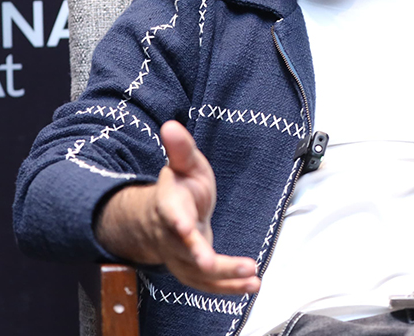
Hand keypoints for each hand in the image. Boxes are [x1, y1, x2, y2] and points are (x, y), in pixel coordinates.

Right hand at [96, 121, 260, 294]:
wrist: (161, 219)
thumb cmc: (180, 189)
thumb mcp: (184, 165)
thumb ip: (181, 149)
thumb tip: (171, 125)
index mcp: (169, 206)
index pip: (171, 214)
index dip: (178, 222)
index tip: (185, 227)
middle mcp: (172, 236)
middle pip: (184, 249)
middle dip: (200, 257)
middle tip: (213, 263)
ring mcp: (180, 257)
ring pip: (198, 272)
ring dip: (223, 277)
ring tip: (251, 277)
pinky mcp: (193, 271)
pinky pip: (208, 284)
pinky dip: (229, 288)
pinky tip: (252, 286)